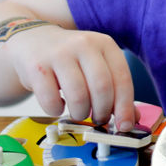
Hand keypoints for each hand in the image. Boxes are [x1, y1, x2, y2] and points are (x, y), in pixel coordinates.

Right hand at [5, 24, 135, 130]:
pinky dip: (56, 110)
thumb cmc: (72, 59)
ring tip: (79, 112)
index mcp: (105, 44)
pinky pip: (51, 100)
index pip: (122, 78)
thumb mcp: (97, 66)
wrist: (33, 40)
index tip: (124, 125)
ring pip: (78, 96)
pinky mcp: (37, 67)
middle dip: (102, 111)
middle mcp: (84, 44)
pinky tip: (58, 104)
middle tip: (98, 119)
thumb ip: (115, 89)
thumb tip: (132, 119)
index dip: (125, 106)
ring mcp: (59, 54)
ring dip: (81, 113)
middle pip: (102, 88)